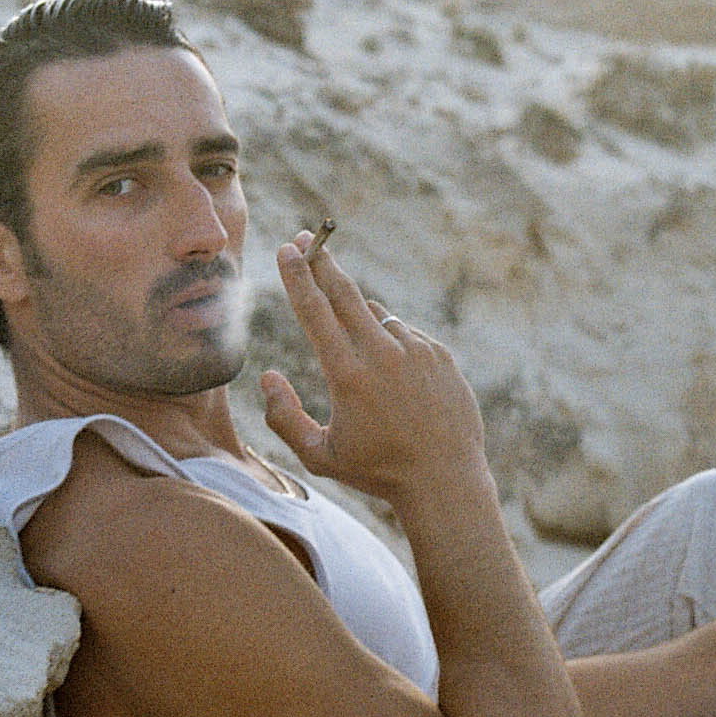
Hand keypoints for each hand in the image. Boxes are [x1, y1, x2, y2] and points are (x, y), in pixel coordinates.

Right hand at [260, 233, 486, 504]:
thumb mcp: (319, 456)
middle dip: (322, 261)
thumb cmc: (377, 472)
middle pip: (345, 293)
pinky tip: (394, 381)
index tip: (287, 247)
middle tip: (308, 236)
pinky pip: (405, 335)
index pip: (315, 311)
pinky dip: (390, 343)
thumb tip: (269, 376)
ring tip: (363, 367)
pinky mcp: (439, 355)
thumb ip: (284, 417)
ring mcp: (415, 350)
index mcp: (348, 375)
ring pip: (376, 315)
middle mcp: (382, 354)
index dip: (298, 275)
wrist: (446, 480)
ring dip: (358, 319)